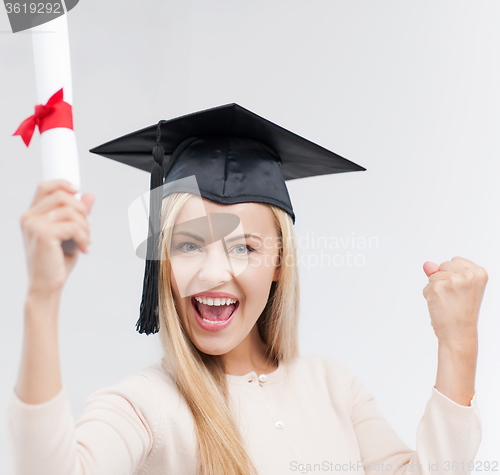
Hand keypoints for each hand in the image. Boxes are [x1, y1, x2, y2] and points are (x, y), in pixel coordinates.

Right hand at [20, 179, 94, 295]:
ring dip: (85, 226)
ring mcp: (34, 224)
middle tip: (87, 228)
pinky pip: (74, 226)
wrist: (46, 286)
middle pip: (63, 195)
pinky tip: (84, 248)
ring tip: (86, 240)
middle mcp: (29, 217)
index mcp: (32, 215)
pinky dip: (84, 237)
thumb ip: (77, 214)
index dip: (64, 184)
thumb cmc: (54, 262)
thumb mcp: (68, 234)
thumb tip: (89, 195)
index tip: (79, 192)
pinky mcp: (44, 234)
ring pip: (71, 211)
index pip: (46, 186)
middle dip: (82, 210)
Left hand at [422, 256, 486, 348]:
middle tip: (453, 297)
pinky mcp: (438, 288)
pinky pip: (426, 287)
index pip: (455, 261)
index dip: (453, 275)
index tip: (461, 290)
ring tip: (447, 301)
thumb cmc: (461, 312)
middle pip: (443, 265)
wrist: (459, 333)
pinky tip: (440, 305)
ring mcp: (453, 281)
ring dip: (435, 288)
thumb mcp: (459, 287)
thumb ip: (443, 272)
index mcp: (479, 272)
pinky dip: (429, 296)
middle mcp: (468, 275)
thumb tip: (427, 264)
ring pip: (433, 275)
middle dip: (443, 279)